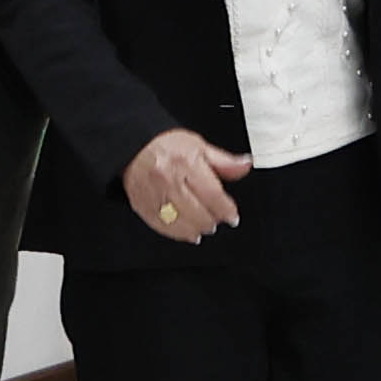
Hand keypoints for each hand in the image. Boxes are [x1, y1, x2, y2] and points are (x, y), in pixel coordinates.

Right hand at [124, 131, 248, 239]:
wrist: (134, 148)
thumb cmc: (167, 146)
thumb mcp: (200, 147)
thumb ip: (224, 161)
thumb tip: (245, 164)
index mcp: (186, 164)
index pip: (212, 194)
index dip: (226, 210)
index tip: (232, 216)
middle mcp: (169, 180)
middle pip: (196, 212)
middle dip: (212, 221)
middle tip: (218, 221)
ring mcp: (154, 195)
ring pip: (179, 223)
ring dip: (196, 230)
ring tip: (204, 228)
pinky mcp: (143, 206)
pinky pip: (162, 227)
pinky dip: (177, 233)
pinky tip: (187, 232)